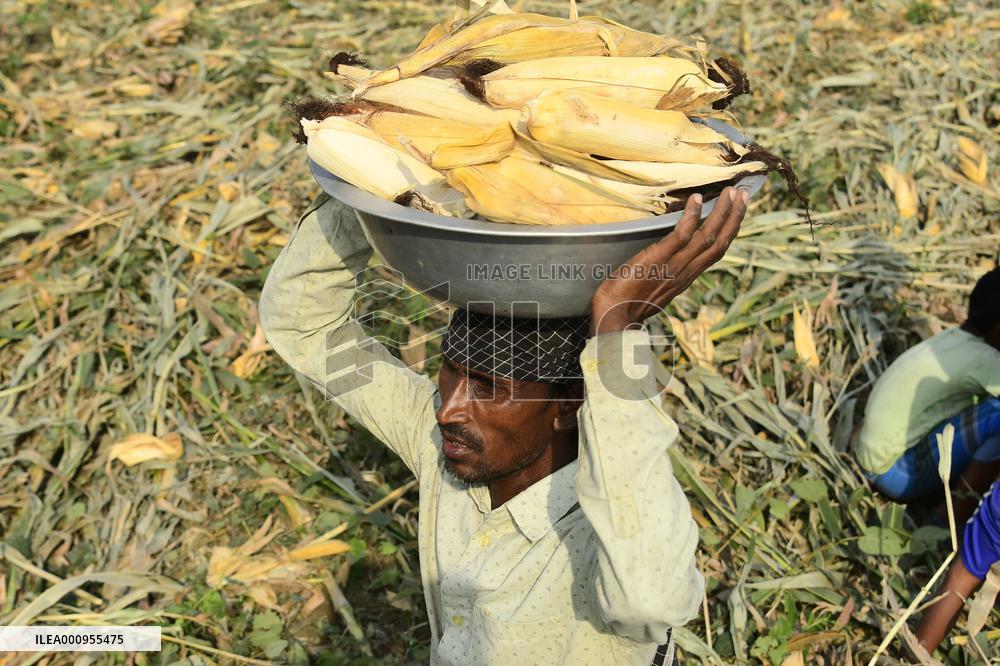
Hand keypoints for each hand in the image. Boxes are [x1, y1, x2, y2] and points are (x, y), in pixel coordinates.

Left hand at [590, 186, 748, 336]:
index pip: (716, 251)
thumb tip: (667, 260)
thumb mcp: (656, 287)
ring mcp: (674, 264)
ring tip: (730, 192)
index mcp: (687, 276)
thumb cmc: (629, 302)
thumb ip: (667, 273)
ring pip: (707, 236)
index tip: (738, 212)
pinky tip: (697, 199)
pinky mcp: (658, 258)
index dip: (729, 231)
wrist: (616, 316)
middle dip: (734, 217)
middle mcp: (687, 270)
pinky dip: (692, 216)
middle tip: (743, 194)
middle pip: (720, 242)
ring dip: (721, 212)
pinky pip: (681, 235)